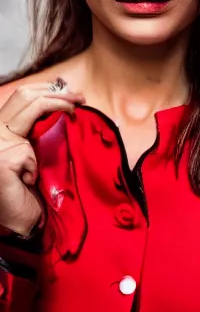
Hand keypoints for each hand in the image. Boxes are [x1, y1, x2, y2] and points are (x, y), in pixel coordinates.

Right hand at [0, 81, 84, 236]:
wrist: (21, 221)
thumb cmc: (32, 188)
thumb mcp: (38, 151)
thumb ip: (42, 128)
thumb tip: (66, 101)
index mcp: (4, 127)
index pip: (23, 95)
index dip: (49, 90)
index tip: (74, 94)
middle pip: (26, 96)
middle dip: (58, 94)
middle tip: (80, 99)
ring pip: (31, 110)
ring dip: (57, 107)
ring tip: (74, 113)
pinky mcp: (1, 161)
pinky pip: (30, 150)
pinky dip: (37, 162)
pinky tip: (31, 179)